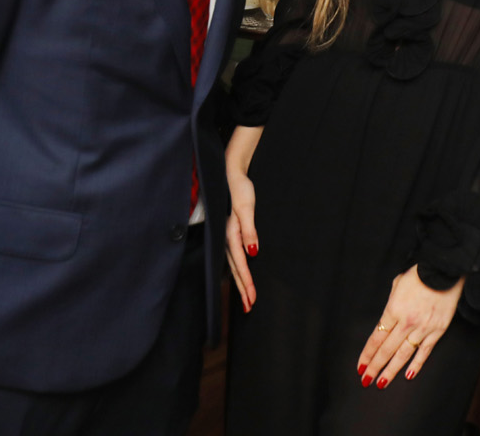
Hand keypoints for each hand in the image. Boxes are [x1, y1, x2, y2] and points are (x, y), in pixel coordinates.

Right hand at [225, 126, 263, 312]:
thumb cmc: (239, 187)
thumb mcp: (246, 206)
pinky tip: (238, 275)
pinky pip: (232, 255)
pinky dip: (236, 268)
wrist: (229, 171)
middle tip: (249, 307)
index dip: (245, 282)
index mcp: (230, 233)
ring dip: (239, 281)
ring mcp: (226, 235)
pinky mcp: (228, 231)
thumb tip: (253, 252)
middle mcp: (226, 237)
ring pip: (233, 263)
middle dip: (242, 288)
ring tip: (246, 298)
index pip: (240, 263)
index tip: (251, 300)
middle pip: (235, 268)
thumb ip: (249, 229)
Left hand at [356, 266, 463, 388]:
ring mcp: (422, 328)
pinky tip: (408, 376)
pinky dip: (416, 365)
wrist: (444, 271)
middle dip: (375, 366)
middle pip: (386, 349)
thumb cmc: (419, 275)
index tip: (360, 366)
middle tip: (366, 380)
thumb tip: (388, 317)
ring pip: (403, 355)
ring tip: (381, 383)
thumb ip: (391, 303)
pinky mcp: (437, 331)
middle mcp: (406, 322)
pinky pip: (424, 352)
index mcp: (393, 310)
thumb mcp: (397, 284)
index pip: (376, 338)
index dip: (367, 354)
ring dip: (391, 370)